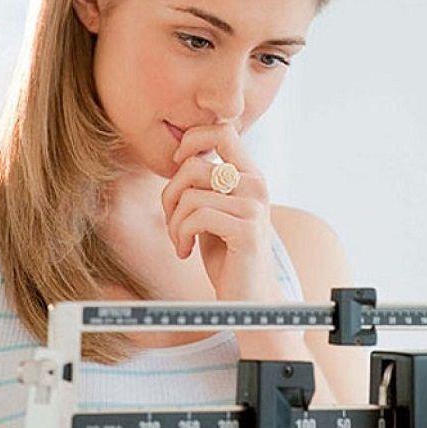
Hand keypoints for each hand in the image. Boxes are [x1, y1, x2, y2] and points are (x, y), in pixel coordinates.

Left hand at [161, 123, 283, 301]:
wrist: (248, 296)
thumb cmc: (226, 252)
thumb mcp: (214, 209)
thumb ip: (205, 182)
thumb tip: (181, 155)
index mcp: (250, 174)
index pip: (223, 131)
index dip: (192, 141)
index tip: (178, 168)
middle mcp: (256, 185)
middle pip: (193, 165)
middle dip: (169, 195)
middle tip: (171, 221)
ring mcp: (254, 207)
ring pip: (190, 195)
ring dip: (174, 223)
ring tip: (180, 241)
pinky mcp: (247, 231)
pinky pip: (197, 218)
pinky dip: (181, 236)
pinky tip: (185, 251)